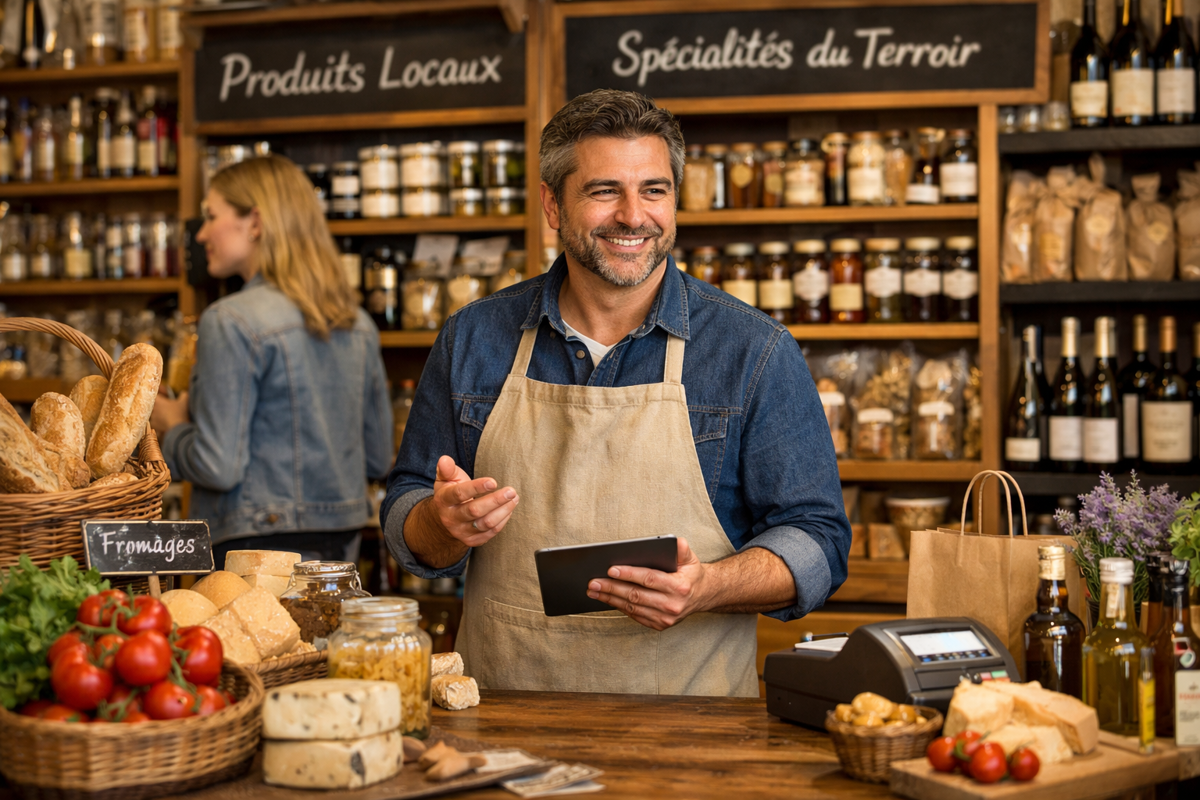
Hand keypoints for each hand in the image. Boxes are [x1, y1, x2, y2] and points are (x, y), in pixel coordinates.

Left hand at [150, 392, 188, 437]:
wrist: (177, 428)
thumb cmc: (180, 413)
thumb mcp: (185, 401)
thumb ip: (183, 395)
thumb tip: (183, 393)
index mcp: (158, 401)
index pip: (156, 394)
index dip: (161, 393)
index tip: (166, 393)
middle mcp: (153, 409)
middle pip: (154, 404)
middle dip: (160, 404)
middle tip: (168, 405)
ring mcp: (152, 418)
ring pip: (154, 414)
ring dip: (159, 413)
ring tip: (167, 415)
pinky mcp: (154, 426)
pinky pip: (156, 423)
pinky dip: (160, 422)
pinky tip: (165, 423)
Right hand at [427, 455, 518, 547]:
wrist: (445, 519)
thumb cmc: (450, 493)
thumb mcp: (445, 479)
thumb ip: (447, 469)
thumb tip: (444, 459)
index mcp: (444, 501)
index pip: (460, 494)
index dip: (477, 487)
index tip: (494, 481)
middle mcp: (451, 518)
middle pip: (474, 511)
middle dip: (495, 501)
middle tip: (511, 491)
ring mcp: (461, 531)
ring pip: (486, 523)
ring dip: (503, 511)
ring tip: (514, 498)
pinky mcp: (472, 540)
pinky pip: (491, 532)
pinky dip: (503, 520)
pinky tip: (509, 508)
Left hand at [587, 537, 711, 630]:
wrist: (703, 596)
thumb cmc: (691, 574)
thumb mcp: (690, 558)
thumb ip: (682, 549)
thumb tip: (675, 542)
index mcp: (679, 586)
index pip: (649, 579)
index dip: (629, 574)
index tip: (611, 569)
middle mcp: (672, 605)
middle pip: (636, 595)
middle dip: (612, 588)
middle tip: (593, 582)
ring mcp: (666, 618)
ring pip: (632, 607)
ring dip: (610, 599)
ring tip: (594, 590)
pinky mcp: (660, 625)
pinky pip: (635, 615)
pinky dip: (619, 607)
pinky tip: (607, 598)